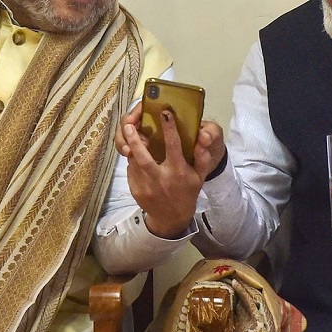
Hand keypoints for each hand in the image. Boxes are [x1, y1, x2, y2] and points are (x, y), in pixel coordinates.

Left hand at [117, 106, 225, 238]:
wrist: (172, 218)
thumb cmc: (187, 192)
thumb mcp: (199, 177)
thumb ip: (202, 158)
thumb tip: (202, 141)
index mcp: (178, 171)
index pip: (173, 146)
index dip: (170, 128)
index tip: (165, 113)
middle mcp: (161, 178)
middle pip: (143, 156)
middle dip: (135, 139)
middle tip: (130, 125)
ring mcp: (146, 186)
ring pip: (134, 162)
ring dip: (132, 148)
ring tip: (131, 135)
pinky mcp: (136, 191)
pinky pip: (131, 171)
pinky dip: (132, 161)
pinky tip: (135, 157)